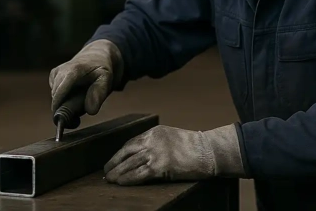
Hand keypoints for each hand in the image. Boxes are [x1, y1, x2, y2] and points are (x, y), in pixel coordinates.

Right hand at [49, 39, 122, 113]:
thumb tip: (91, 110)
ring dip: (65, 104)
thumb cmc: (101, 68)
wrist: (96, 55)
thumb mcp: (106, 79)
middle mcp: (61, 70)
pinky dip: (63, 99)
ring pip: (56, 98)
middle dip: (64, 110)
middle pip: (56, 98)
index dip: (57, 108)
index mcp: (73, 70)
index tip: (60, 122)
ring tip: (80, 101)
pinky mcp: (53, 77)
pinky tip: (74, 94)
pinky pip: (56, 95)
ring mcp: (55, 73)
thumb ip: (99, 93)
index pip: (59, 92)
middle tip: (76, 120)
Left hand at [103, 124, 246, 185]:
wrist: (208, 151)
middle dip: (114, 163)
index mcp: (154, 132)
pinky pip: (139, 174)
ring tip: (110, 180)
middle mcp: (152, 140)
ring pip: (130, 164)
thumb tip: (140, 156)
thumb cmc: (194, 147)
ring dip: (118, 173)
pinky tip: (121, 182)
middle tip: (106, 171)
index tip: (113, 161)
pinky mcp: (160, 166)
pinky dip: (128, 179)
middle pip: (127, 152)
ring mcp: (156, 152)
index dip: (120, 154)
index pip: (131, 143)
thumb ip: (156, 143)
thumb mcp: (171, 137)